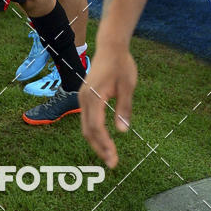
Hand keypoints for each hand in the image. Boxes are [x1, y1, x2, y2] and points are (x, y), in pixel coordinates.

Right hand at [79, 45, 137, 168]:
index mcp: (94, 96)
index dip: (104, 145)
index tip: (114, 160)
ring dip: (96, 142)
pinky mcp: (86, 96)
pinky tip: (104, 139)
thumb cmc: (121, 65)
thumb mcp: (128, 87)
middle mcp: (84, 98)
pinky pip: (86, 119)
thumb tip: (122, 132)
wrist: (110, 47)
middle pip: (88, 130)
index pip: (96, 127)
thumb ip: (124, 109)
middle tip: (113, 163)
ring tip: (109, 155)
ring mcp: (83, 97)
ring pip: (85, 126)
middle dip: (99, 148)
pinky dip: (94, 132)